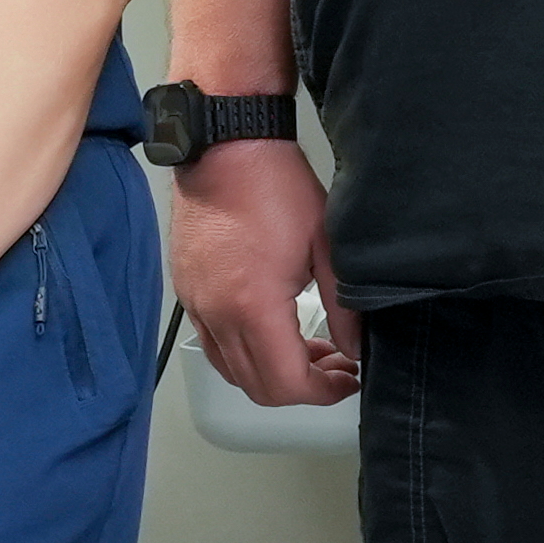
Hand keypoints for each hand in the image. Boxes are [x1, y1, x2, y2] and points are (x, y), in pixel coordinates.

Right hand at [169, 138, 359, 405]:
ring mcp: (196, 304)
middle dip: (301, 388)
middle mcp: (216, 314)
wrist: (226, 149)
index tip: (349, 378)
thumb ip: (344, 308)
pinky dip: (244, 352)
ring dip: (271, 373)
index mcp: (253, 307)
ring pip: (231, 370)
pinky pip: (213, 344)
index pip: (286, 383)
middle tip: (336, 368)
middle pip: (256, 387)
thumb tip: (355, 349)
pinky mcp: (188, 291)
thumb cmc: (275, 188)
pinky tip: (270, 329)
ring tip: (306, 350)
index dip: (323, 392)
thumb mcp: (327, 247)